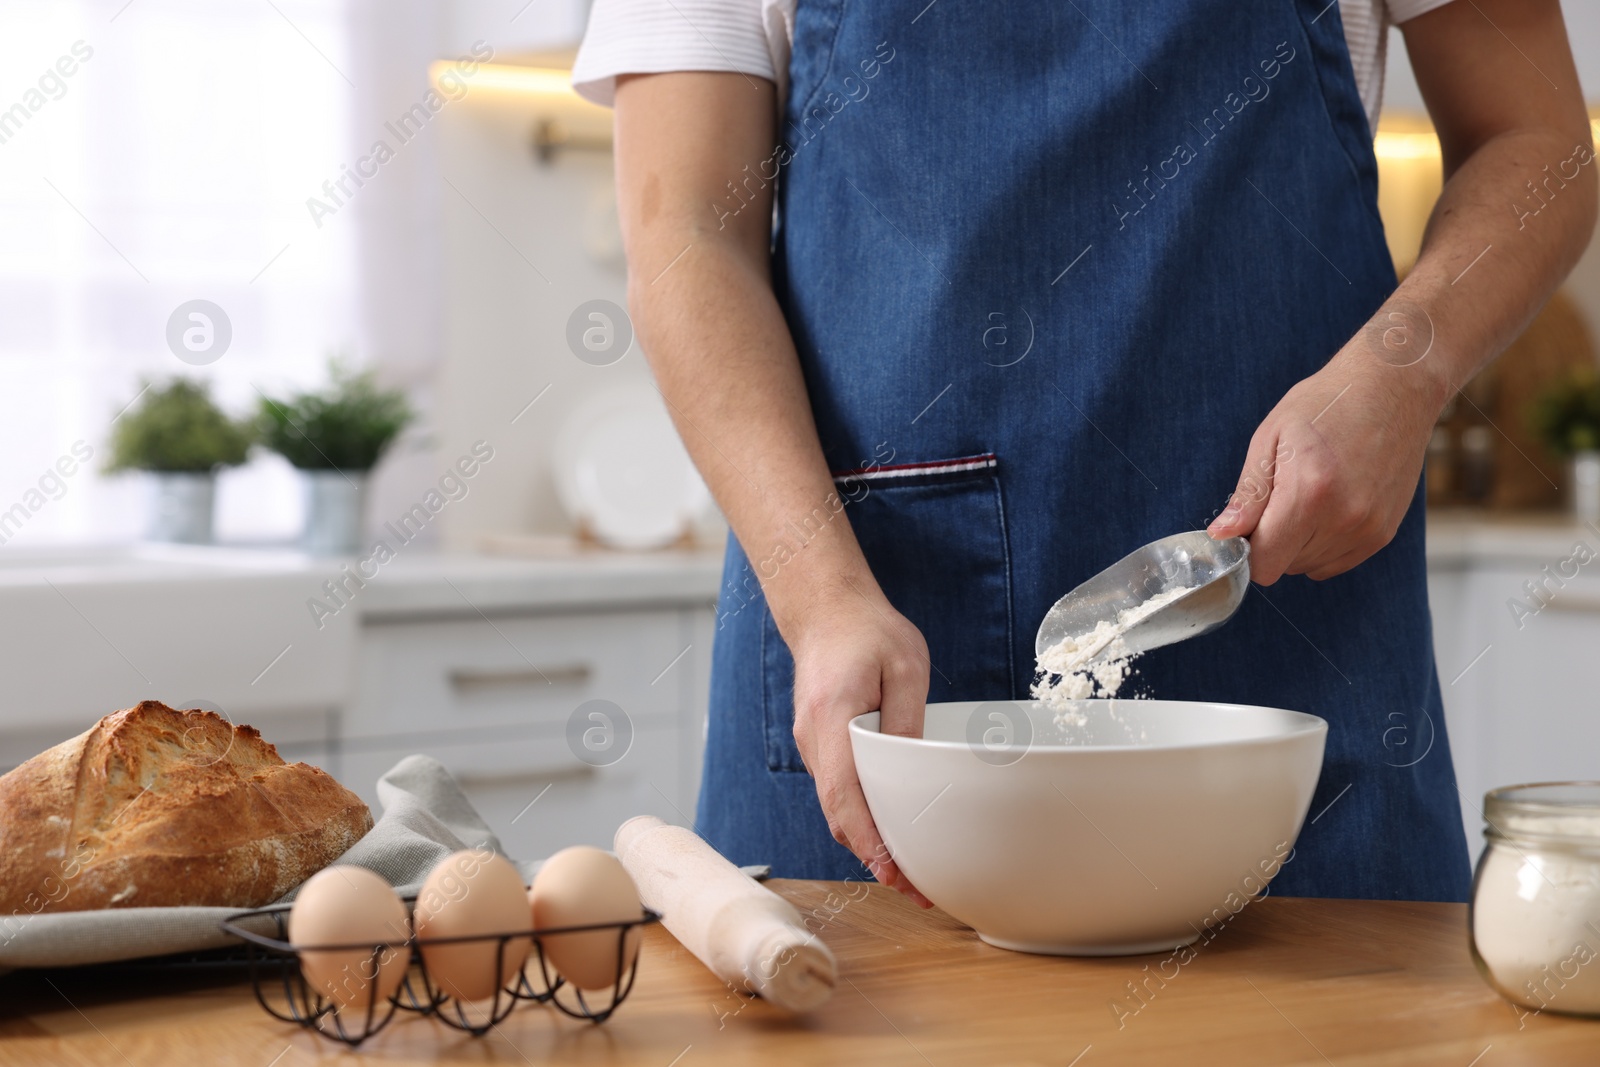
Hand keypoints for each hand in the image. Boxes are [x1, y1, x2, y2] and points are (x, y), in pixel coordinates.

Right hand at [784, 579, 933, 906]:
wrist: (824, 609)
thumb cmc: (867, 630)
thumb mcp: (904, 666)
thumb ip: (907, 718)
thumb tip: (915, 771)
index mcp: (832, 718)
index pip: (844, 794)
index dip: (868, 841)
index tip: (893, 873)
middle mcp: (814, 740)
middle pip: (838, 814)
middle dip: (874, 858)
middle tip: (918, 890)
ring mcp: (813, 746)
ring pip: (837, 808)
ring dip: (868, 843)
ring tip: (911, 872)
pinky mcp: (821, 747)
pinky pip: (839, 792)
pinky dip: (862, 819)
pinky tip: (892, 831)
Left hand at [1207, 332, 1445, 583]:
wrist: (1393, 388)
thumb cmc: (1326, 405)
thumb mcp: (1271, 438)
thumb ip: (1248, 494)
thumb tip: (1222, 535)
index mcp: (1310, 493)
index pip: (1264, 564)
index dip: (1246, 550)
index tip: (1246, 525)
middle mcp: (1344, 519)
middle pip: (1285, 566)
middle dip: (1272, 541)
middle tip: (1280, 496)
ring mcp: (1368, 529)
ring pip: (1309, 566)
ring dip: (1298, 543)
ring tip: (1308, 495)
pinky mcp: (1383, 533)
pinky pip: (1336, 562)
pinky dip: (1323, 544)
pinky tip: (1327, 506)